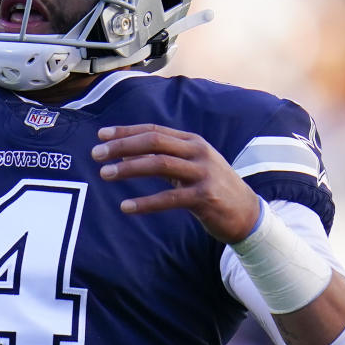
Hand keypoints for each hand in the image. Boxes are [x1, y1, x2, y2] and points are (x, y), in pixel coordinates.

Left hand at [91, 123, 260, 243]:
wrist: (248, 214)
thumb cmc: (213, 189)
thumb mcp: (190, 167)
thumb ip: (164, 158)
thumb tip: (129, 153)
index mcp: (192, 141)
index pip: (153, 130)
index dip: (126, 131)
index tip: (101, 136)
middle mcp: (198, 152)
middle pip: (153, 141)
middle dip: (122, 146)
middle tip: (96, 155)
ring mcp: (203, 173)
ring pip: (159, 164)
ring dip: (128, 168)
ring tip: (105, 175)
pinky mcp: (205, 197)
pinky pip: (169, 198)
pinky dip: (146, 202)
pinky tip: (126, 207)